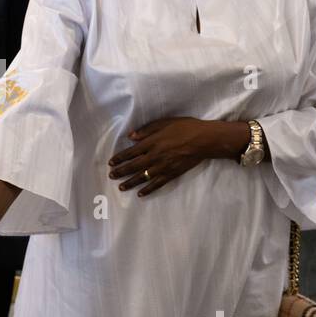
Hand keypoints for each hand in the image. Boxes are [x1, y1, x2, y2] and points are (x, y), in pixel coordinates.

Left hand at [108, 117, 242, 197]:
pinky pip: (157, 184)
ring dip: (130, 182)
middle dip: (121, 171)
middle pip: (134, 166)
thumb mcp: (164, 123)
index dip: (120, 158)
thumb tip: (131, 137)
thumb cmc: (185, 127)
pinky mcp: (172, 174)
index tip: (111, 163)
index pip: (131, 152)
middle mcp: (154, 156)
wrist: (204, 140)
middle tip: (111, 176)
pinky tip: (140, 194)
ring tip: (121, 187)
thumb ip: (146, 130)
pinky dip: (148, 189)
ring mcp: (163, 167)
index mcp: (151, 143)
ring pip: (143, 177)